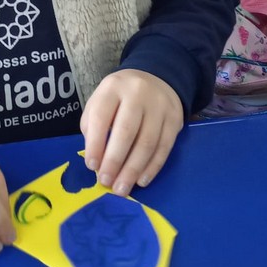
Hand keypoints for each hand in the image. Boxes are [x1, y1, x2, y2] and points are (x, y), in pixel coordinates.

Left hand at [81, 69, 183, 195]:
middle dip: (114, 161)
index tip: (91, 166)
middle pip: (126, 131)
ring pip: (147, 142)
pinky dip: (152, 167)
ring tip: (122, 188)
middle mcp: (138, 93)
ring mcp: (159, 106)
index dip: (96, 144)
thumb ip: (92, 126)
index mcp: (113, 87)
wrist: (157, 79)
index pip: (102, 116)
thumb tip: (95, 160)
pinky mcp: (175, 119)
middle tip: (106, 182)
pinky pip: (164, 147)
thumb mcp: (101, 101)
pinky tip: (141, 180)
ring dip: (133, 170)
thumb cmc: (120, 97)